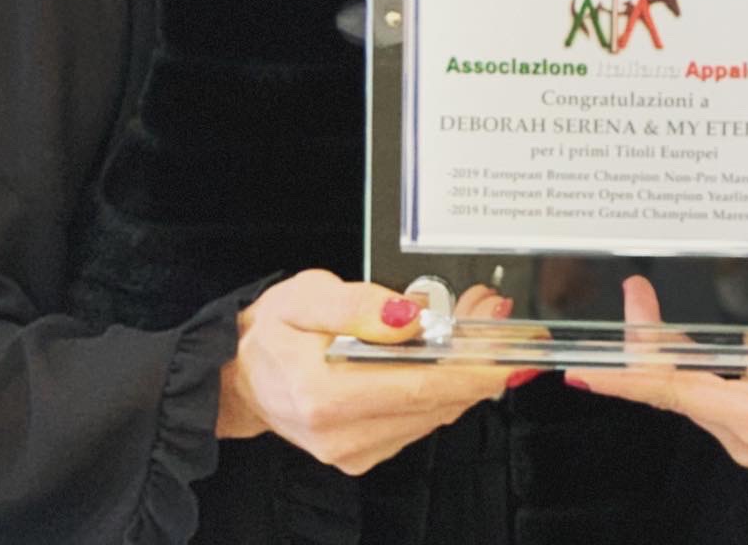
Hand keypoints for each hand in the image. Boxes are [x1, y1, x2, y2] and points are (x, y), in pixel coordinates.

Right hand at [217, 269, 513, 474]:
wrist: (241, 375)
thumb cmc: (272, 332)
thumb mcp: (306, 296)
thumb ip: (358, 305)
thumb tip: (410, 316)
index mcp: (323, 397)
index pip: (417, 388)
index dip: (470, 369)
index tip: (506, 349)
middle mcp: (342, 435)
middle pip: (435, 402)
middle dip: (477, 357)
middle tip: (497, 312)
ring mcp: (355, 450)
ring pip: (434, 412)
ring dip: (466, 369)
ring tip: (479, 319)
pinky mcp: (365, 451)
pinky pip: (421, 419)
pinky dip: (445, 385)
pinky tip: (452, 351)